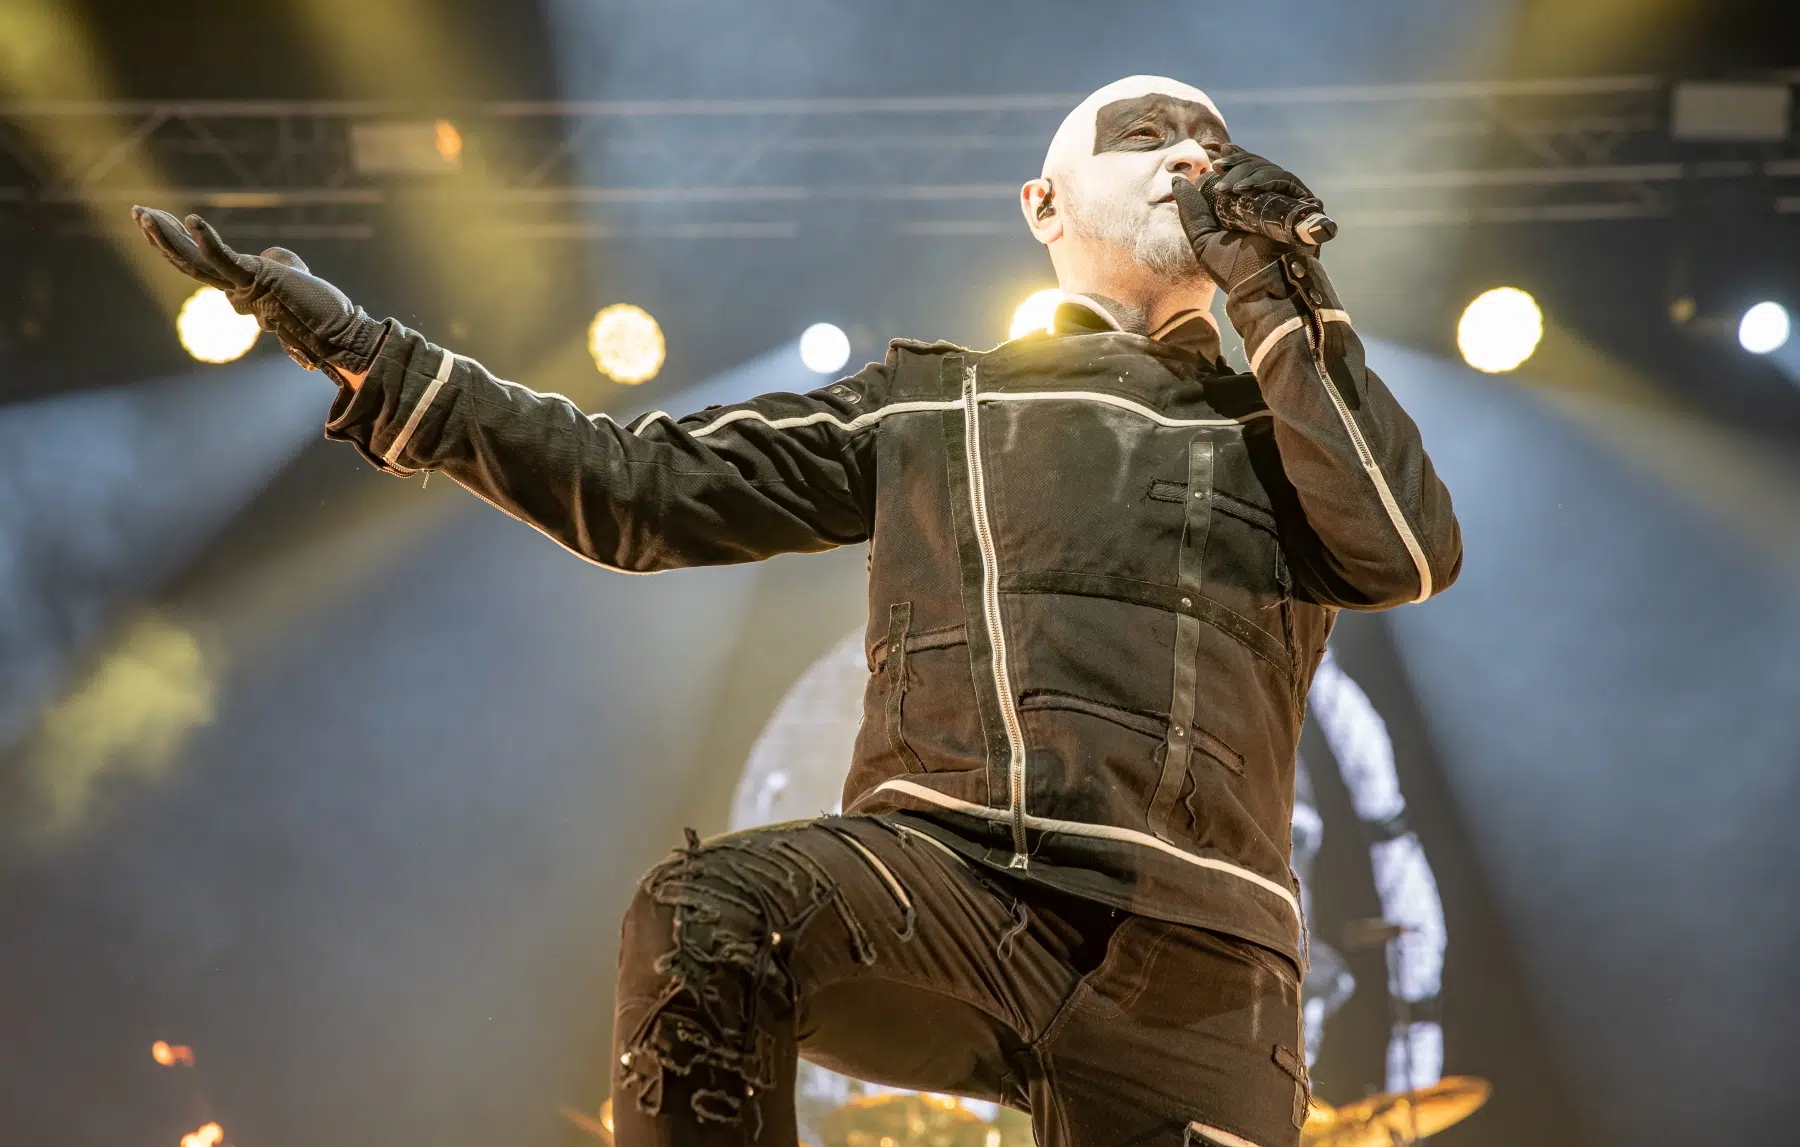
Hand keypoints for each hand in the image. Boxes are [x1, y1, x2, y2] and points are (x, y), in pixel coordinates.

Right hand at [132, 206, 386, 381]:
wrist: (340, 333)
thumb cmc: (321, 308)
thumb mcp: (294, 274)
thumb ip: (279, 263)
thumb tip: (276, 258)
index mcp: (239, 289)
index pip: (199, 262)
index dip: (178, 241)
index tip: (160, 219)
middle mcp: (235, 291)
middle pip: (187, 261)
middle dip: (161, 236)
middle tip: (137, 212)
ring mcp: (244, 287)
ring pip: (194, 262)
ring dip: (167, 237)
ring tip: (144, 215)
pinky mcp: (257, 281)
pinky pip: (225, 259)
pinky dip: (208, 240)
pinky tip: (191, 219)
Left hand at [1171, 146, 1321, 291]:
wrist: (1260, 289)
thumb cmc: (1234, 272)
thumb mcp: (1203, 239)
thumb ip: (1191, 212)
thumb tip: (1178, 181)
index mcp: (1254, 208)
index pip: (1249, 173)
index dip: (1236, 159)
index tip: (1219, 155)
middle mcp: (1275, 204)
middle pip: (1261, 167)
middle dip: (1238, 163)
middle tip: (1219, 168)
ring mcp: (1292, 205)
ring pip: (1273, 171)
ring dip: (1248, 171)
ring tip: (1228, 187)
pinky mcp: (1306, 208)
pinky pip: (1287, 181)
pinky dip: (1265, 179)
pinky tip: (1244, 189)